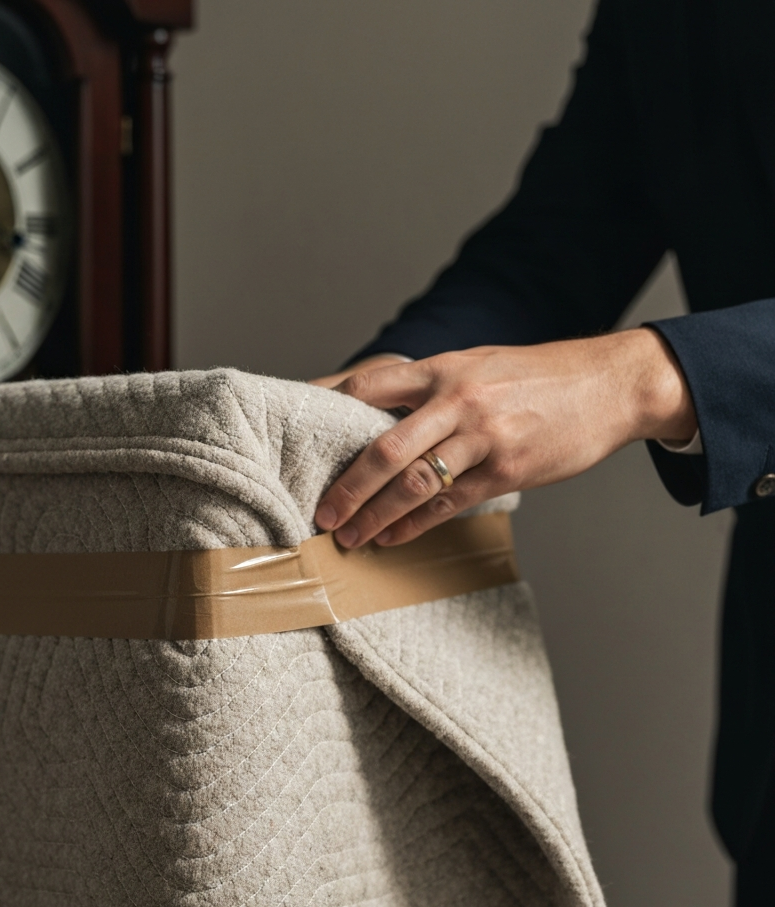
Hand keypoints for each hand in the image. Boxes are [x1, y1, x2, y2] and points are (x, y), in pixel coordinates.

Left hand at [313, 328, 696, 546]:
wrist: (609, 384)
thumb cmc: (537, 376)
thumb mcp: (478, 364)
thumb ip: (431, 388)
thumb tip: (380, 414)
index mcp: (444, 369)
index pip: (369, 384)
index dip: (327, 405)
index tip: (299, 430)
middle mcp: (458, 401)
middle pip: (383, 448)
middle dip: (347, 486)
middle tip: (320, 513)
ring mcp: (484, 437)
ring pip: (414, 483)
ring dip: (375, 516)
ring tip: (349, 536)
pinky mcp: (508, 470)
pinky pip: (449, 504)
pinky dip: (415, 525)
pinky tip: (393, 538)